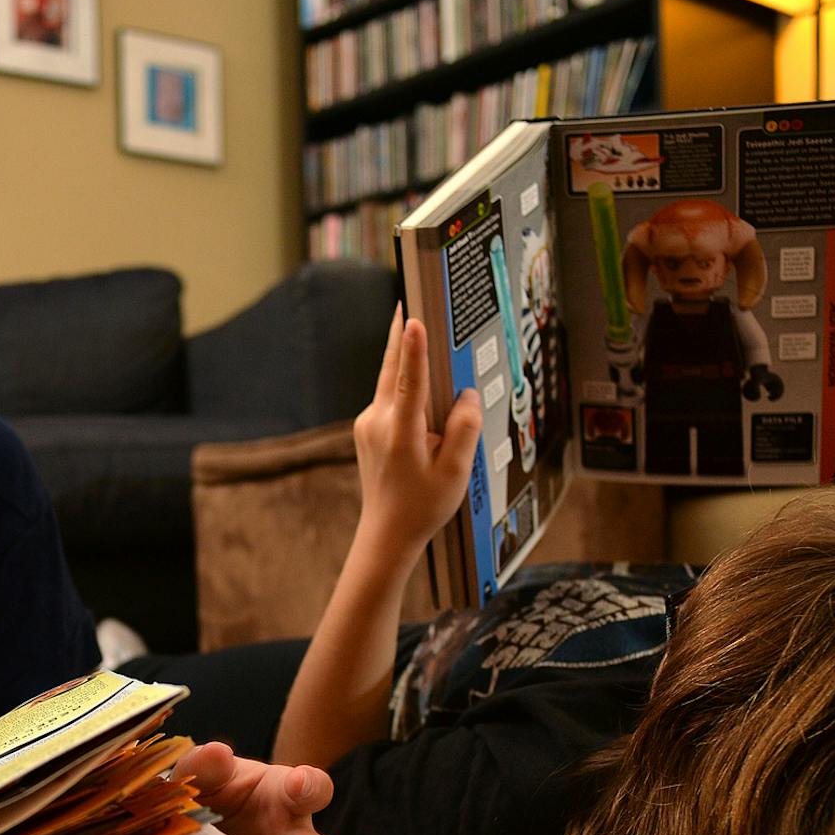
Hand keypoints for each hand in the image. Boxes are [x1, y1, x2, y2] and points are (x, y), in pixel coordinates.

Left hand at [352, 308, 484, 555]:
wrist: (386, 534)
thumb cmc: (423, 505)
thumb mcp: (456, 471)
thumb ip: (464, 429)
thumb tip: (468, 396)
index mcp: (400, 431)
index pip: (408, 381)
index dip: (413, 348)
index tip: (412, 318)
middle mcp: (377, 422)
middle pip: (391, 369)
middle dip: (399, 335)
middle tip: (405, 300)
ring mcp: (367, 425)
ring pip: (389, 383)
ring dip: (402, 358)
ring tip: (412, 326)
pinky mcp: (366, 430)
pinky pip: (388, 398)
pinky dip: (402, 385)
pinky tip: (417, 380)